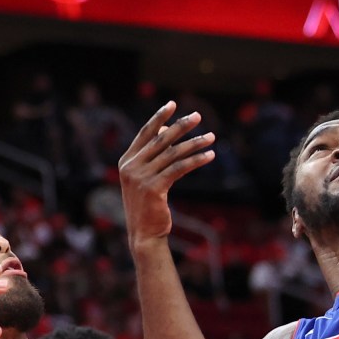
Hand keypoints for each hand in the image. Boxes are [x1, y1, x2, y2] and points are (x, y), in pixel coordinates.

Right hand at [119, 102, 215, 247]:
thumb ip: (155, 155)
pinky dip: (196, 160)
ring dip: (195, 143)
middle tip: (198, 116)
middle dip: (181, 126)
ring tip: (211, 137)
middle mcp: (131, 167)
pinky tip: (209, 156)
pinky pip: (179, 168)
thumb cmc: (148, 205)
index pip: (145, 133)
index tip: (173, 104)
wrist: (143, 234)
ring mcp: (140, 177)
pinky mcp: (154, 188)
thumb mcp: (147, 177)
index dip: (159, 117)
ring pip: (173, 153)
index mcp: (126, 161)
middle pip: (161, 139)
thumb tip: (168, 130)